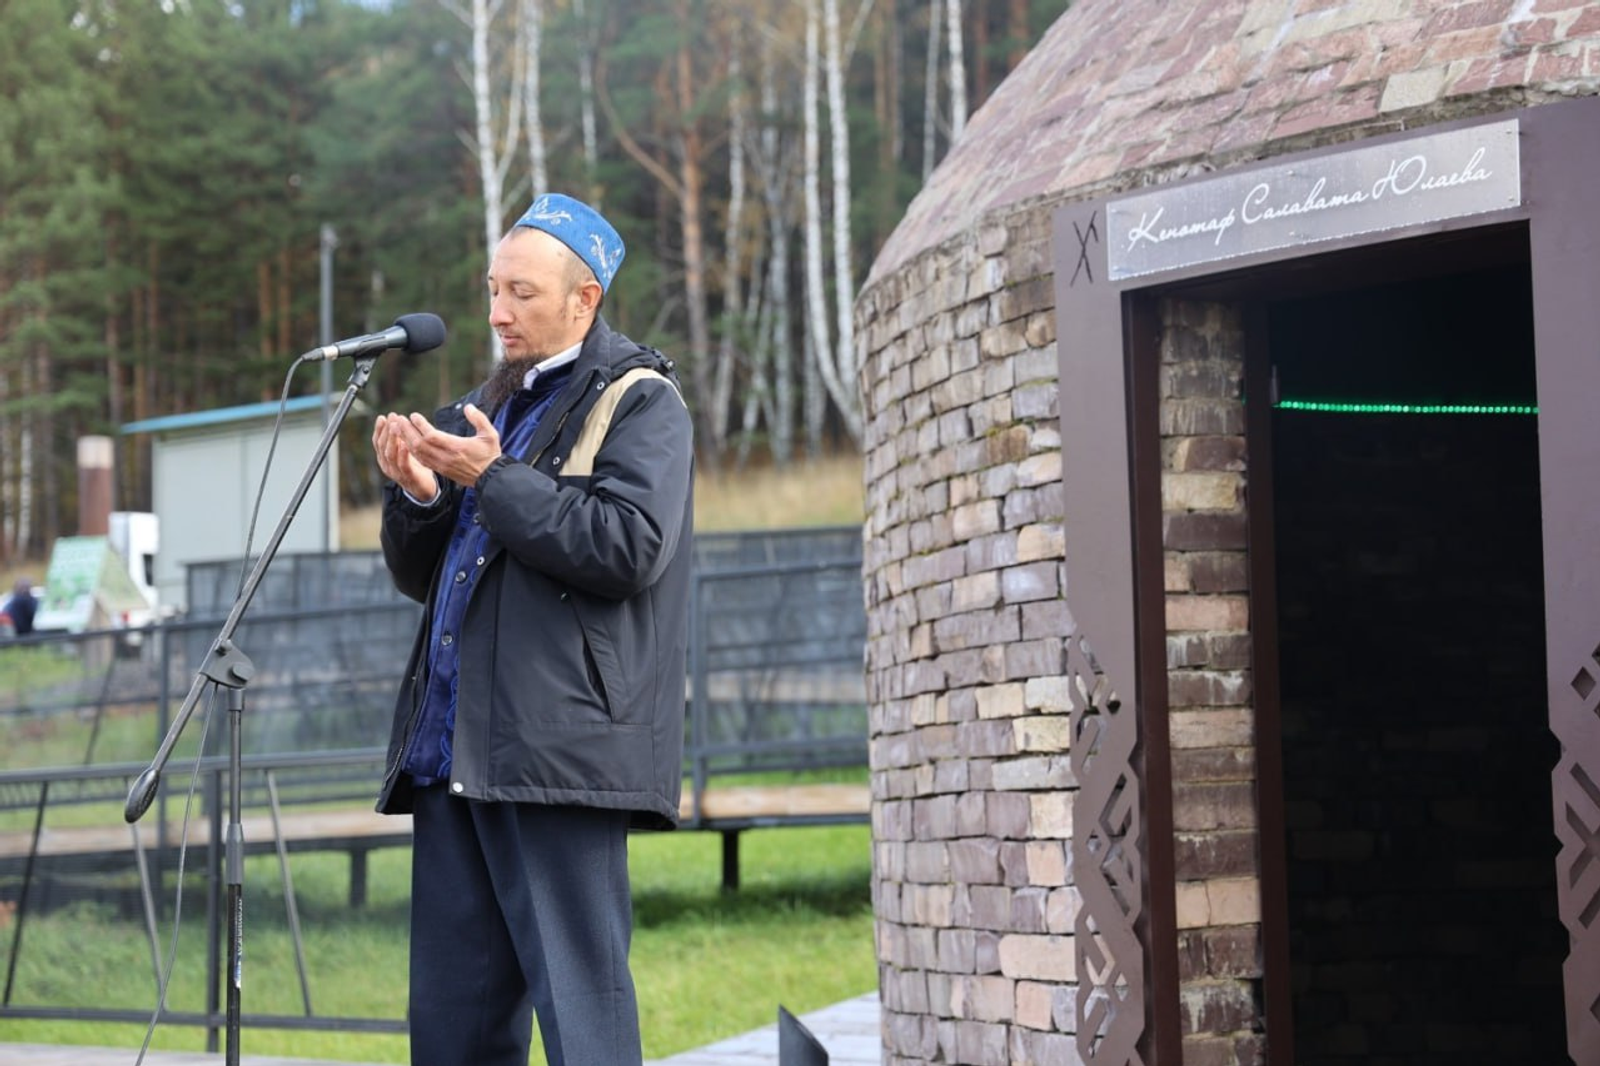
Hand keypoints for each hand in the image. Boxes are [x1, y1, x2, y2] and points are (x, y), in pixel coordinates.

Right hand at [372, 412, 437, 499]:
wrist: (422, 488)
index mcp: (384, 458)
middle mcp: (387, 465)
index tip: (382, 417)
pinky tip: (404, 444)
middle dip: (386, 430)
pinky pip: (403, 464)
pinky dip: (402, 454)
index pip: (377, 442)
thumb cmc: (413, 467)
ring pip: (390, 454)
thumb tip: (397, 419)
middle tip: (391, 418)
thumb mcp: (404, 451)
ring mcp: (396, 472)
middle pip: (382, 446)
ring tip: (396, 426)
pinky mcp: (407, 476)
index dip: (379, 429)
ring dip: (393, 439)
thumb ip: (399, 439)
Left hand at [387, 404, 502, 488]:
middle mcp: (446, 457)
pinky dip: (411, 450)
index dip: (420, 425)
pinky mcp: (440, 470)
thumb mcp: (490, 434)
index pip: (431, 436)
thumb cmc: (490, 455)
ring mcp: (441, 465)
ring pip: (417, 453)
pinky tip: (405, 442)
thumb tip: (467, 407)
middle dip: (406, 431)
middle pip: (419, 444)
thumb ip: (479, 419)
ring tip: (397, 428)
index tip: (413, 415)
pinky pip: (421, 460)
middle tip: (398, 419)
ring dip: (405, 440)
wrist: (490, 478)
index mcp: (457, 447)